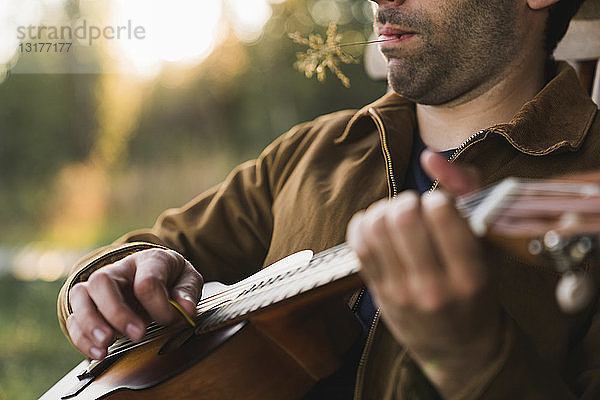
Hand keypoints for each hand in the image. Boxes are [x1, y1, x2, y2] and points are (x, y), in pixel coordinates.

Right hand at [66, 248, 202, 359]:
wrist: (154, 273)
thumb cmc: (170, 277)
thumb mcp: (187, 279)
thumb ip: (187, 292)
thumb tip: (185, 309)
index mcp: (148, 260)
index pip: (147, 280)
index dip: (159, 305)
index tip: (171, 320)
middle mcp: (119, 270)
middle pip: (102, 281)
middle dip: (116, 311)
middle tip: (136, 334)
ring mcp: (100, 287)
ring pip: (81, 296)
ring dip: (91, 323)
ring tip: (107, 343)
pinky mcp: (89, 306)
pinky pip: (74, 319)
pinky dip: (82, 338)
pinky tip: (98, 352)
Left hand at [346, 153, 500, 396]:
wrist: (459, 348)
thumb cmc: (477, 291)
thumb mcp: (488, 248)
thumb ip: (468, 194)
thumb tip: (429, 157)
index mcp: (471, 275)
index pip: (442, 214)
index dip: (437, 199)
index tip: (441, 208)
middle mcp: (434, 287)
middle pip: (402, 218)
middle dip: (407, 202)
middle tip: (415, 210)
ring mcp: (401, 292)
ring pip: (375, 227)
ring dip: (384, 211)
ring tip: (396, 218)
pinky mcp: (378, 292)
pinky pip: (358, 243)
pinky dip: (365, 223)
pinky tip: (379, 228)